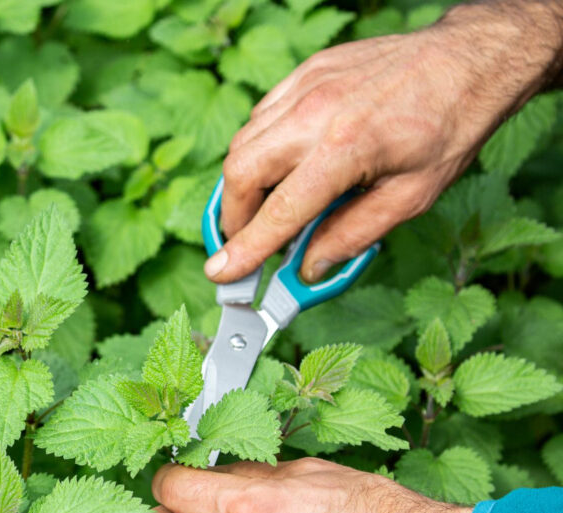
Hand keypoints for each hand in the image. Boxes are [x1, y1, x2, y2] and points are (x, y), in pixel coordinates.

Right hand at [207, 0, 562, 283]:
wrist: (470, 59)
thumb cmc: (450, 127)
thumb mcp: (412, 197)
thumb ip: (353, 235)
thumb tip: (309, 266)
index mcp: (346, 149)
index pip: (279, 212)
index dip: (246, 249)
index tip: (221, 273)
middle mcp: (316, 113)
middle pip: (241, 171)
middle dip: (233, 216)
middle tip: (246, 241)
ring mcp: (306, 87)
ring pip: (244, 141)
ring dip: (244, 182)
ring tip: (265, 206)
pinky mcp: (306, 72)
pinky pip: (263, 115)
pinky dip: (260, 146)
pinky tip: (282, 164)